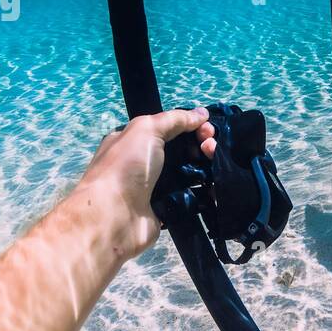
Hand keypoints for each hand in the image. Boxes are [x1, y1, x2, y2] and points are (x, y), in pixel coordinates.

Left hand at [76, 108, 216, 259]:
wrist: (113, 217)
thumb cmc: (126, 167)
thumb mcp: (146, 130)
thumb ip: (175, 119)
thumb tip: (202, 113)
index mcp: (136, 141)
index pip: (170, 128)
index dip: (191, 126)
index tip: (208, 130)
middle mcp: (145, 163)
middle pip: (182, 150)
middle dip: (202, 145)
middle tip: (213, 148)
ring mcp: (156, 187)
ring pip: (189, 174)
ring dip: (206, 169)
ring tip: (218, 168)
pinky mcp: (166, 209)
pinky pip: (191, 198)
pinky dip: (205, 194)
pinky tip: (217, 188)